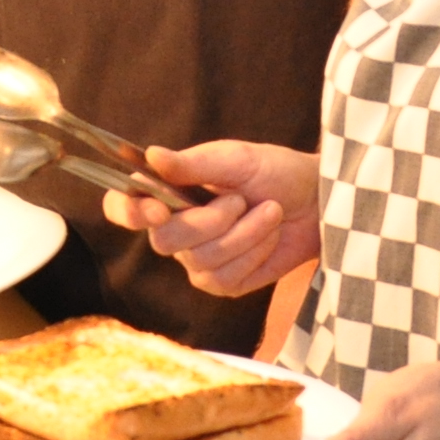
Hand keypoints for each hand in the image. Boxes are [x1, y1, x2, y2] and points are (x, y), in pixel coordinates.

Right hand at [105, 140, 317, 298]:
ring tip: (269, 212)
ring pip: (200, 260)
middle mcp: (174, 229)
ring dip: (244, 234)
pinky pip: (224, 279)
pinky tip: (270, 237)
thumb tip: (150, 155)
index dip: (129, 211)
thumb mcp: (236, 159)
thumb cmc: (275, 172)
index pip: (122, 207)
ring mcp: (197, 260)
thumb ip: (192, 162)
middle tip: (241, 200)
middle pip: (164, 240)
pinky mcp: (223, 283)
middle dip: (210, 221)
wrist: (316, 202)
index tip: (157, 209)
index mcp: (168, 192)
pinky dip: (254, 254)